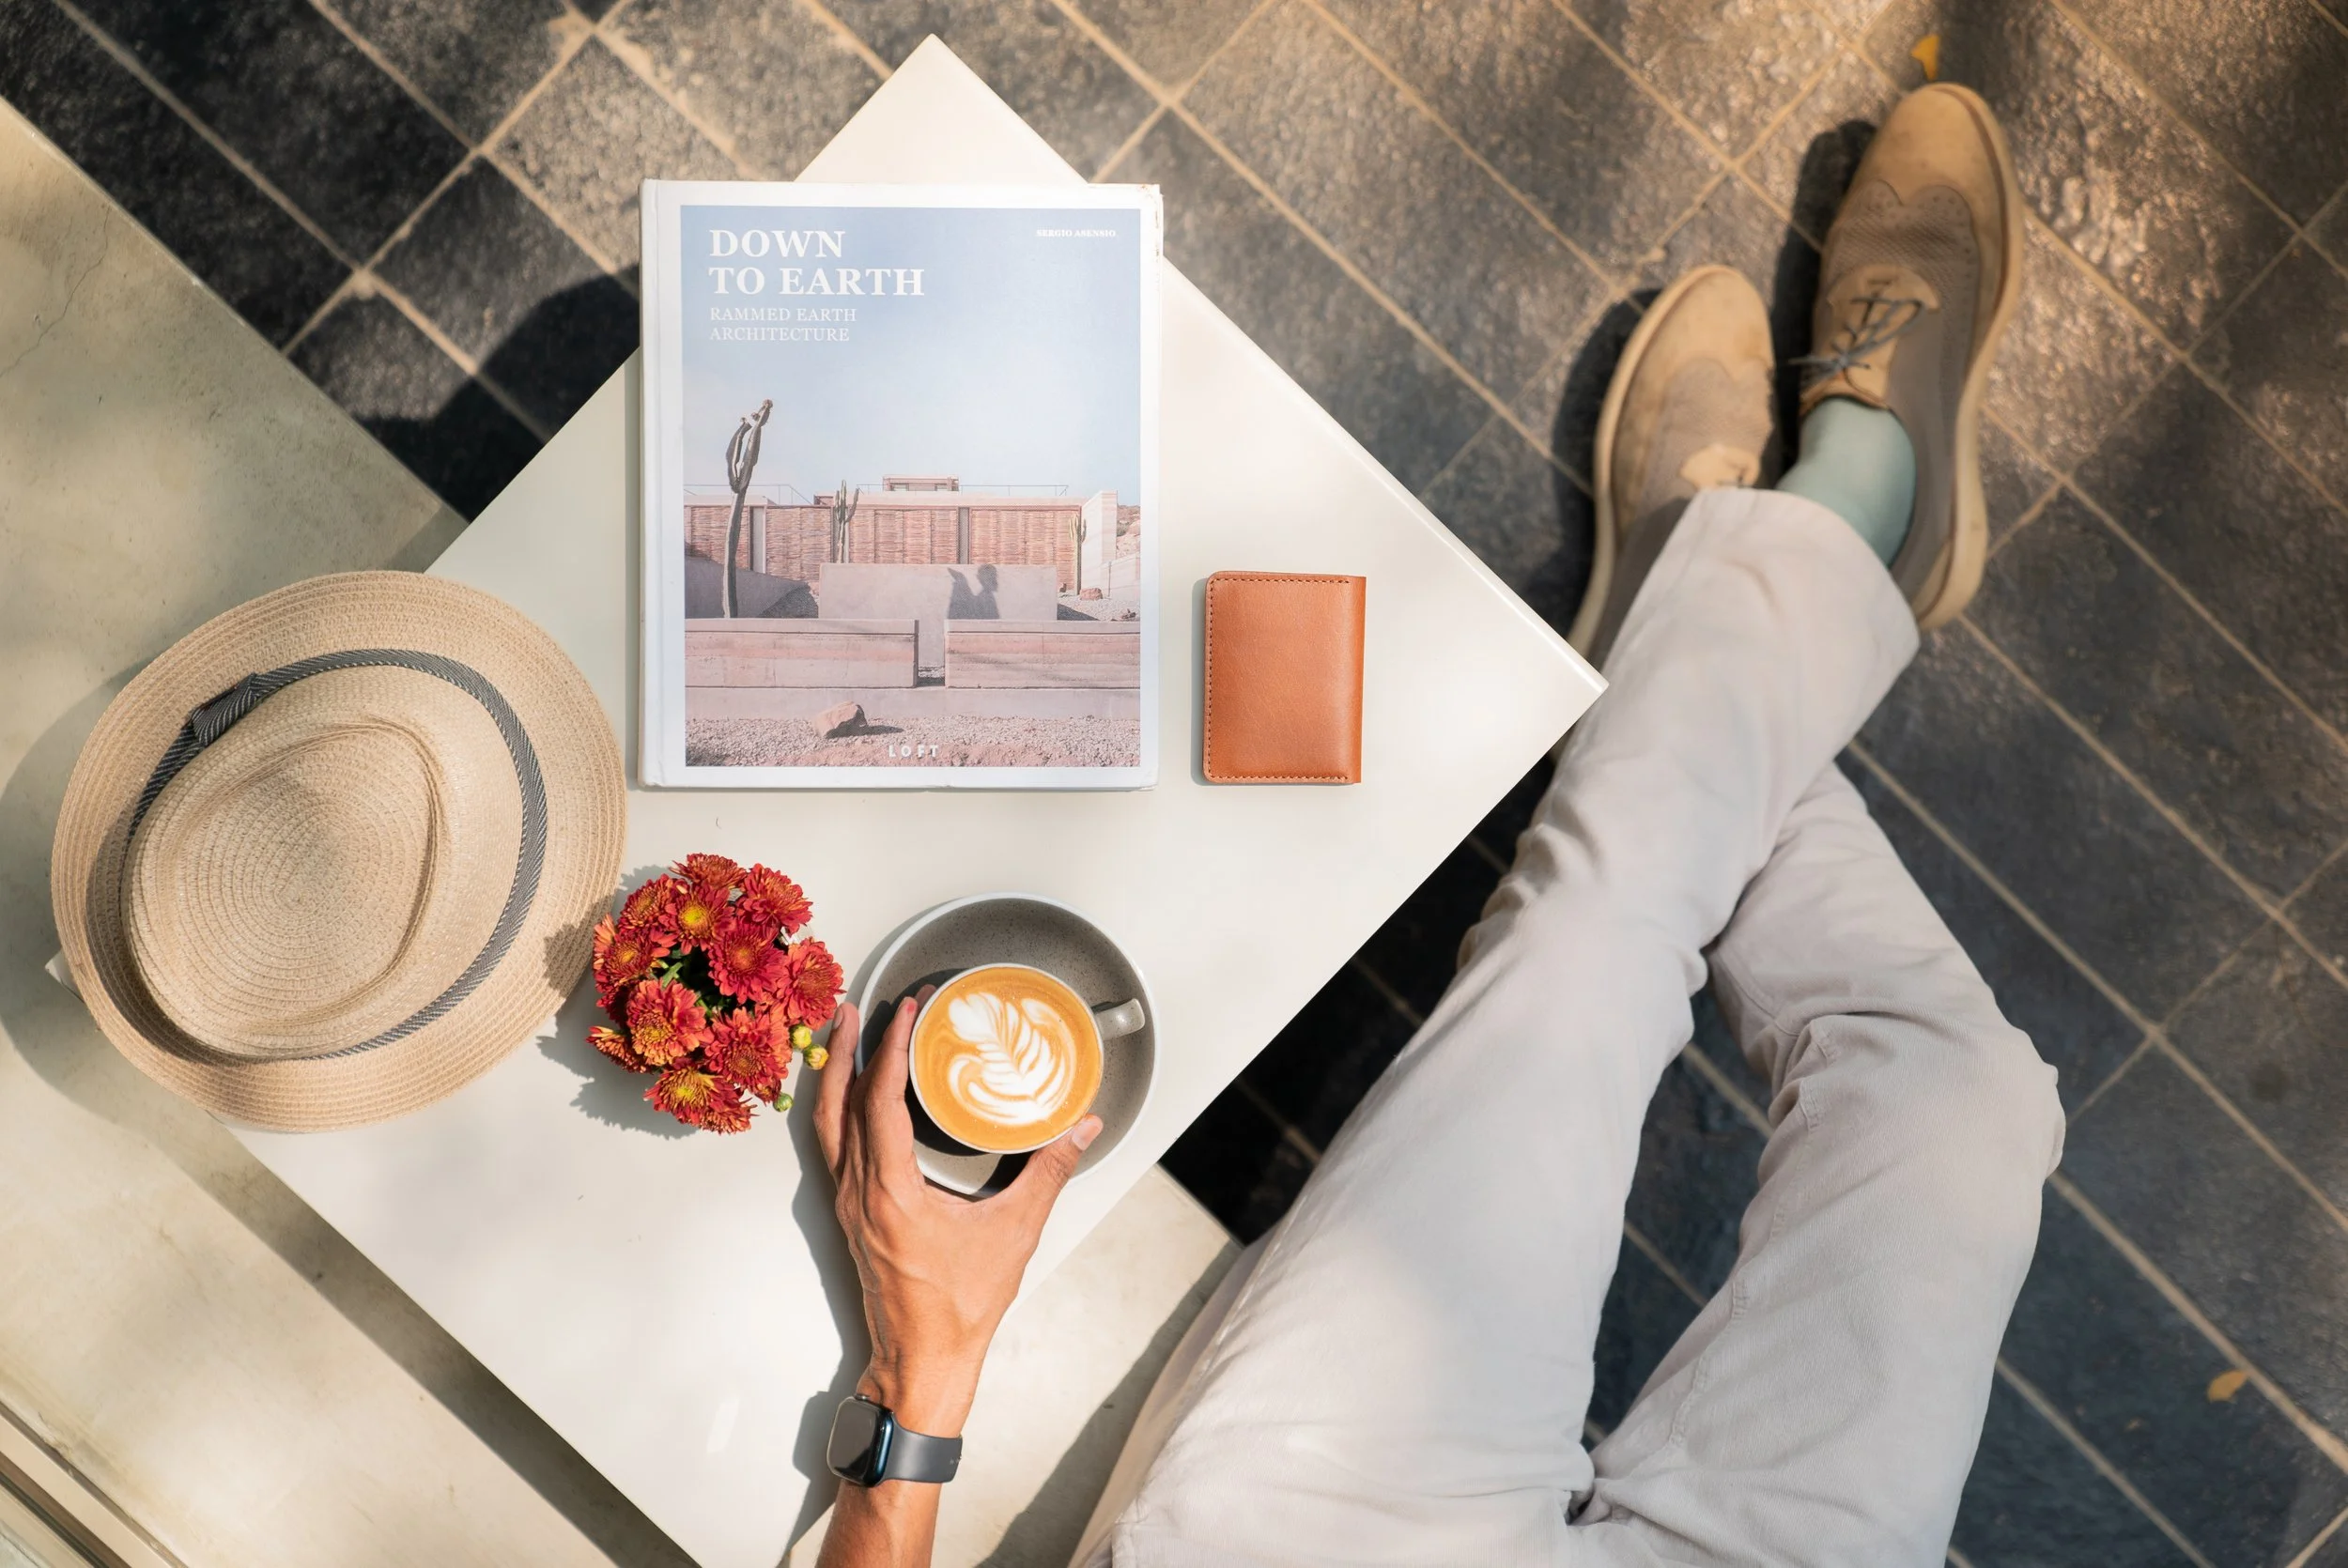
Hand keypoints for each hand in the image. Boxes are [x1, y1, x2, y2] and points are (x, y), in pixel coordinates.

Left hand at [814, 992, 1100, 1437]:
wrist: (922, 1359)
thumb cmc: (963, 1306)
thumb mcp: (1014, 1232)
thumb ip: (1048, 1172)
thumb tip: (1083, 1127)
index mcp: (890, 1192)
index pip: (880, 1100)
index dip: (893, 1048)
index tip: (909, 1011)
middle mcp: (858, 1192)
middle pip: (837, 1102)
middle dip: (850, 1047)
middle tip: (863, 1005)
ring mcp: (846, 1204)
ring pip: (827, 1124)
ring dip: (834, 1074)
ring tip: (846, 1034)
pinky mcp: (849, 1214)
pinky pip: (832, 1146)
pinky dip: (838, 1108)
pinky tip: (854, 1093)